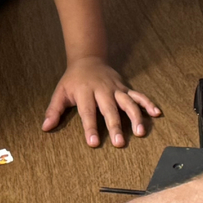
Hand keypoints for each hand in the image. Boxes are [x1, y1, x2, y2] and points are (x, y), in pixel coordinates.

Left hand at [42, 56, 159, 147]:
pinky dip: (148, 103)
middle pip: (110, 110)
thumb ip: (54, 110)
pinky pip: (139, 95)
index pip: (88, 112)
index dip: (91, 128)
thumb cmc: (73, 80)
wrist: (88, 59)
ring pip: (128, 102)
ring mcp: (116, 88)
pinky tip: (156, 113)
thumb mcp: (60, 92)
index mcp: (85, 92)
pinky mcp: (125, 88)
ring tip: (140, 132)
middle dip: (115, 126)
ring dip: (135, 117)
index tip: (94, 143)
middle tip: (120, 143)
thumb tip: (46, 127)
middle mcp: (103, 90)